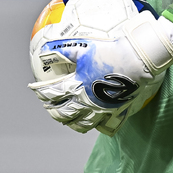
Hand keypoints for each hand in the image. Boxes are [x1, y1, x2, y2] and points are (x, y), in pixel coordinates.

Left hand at [29, 13, 172, 135]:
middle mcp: (86, 101)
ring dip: (70, 122)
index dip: (40, 92)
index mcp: (77, 86)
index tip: (34, 89)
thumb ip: (63, 49)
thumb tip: (44, 51)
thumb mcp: (84, 47)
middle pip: (63, 113)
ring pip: (80, 124)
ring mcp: (101, 109)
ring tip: (67, 118)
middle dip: (53, 111)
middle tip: (48, 107)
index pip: (52, 93)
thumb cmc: (111, 51)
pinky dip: (93, 125)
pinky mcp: (115, 111)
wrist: (138, 59)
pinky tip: (92, 121)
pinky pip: (102, 125)